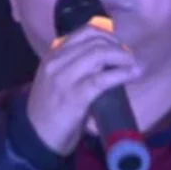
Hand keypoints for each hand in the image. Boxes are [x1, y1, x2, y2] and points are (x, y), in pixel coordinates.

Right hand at [27, 24, 142, 155]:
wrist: (36, 137)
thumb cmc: (49, 110)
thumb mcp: (56, 80)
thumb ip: (73, 66)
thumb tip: (106, 62)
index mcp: (53, 55)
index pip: (84, 32)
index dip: (108, 35)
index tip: (119, 45)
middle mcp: (56, 62)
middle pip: (95, 42)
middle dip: (118, 47)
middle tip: (130, 58)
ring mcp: (64, 78)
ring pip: (99, 55)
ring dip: (123, 58)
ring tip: (134, 65)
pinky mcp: (75, 96)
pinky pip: (103, 79)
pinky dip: (122, 74)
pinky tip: (133, 74)